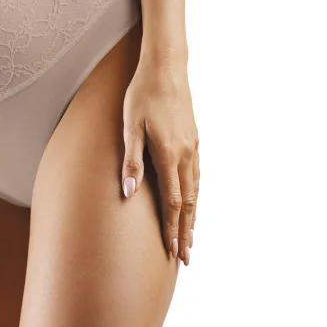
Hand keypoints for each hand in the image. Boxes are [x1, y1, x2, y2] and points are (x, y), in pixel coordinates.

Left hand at [121, 56, 199, 264]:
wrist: (166, 69)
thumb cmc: (142, 95)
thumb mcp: (129, 126)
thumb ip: (131, 161)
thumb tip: (129, 193)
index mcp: (169, 154)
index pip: (173, 203)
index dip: (172, 229)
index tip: (173, 251)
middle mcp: (186, 155)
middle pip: (189, 203)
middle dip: (186, 231)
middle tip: (186, 257)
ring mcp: (194, 147)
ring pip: (196, 191)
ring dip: (193, 217)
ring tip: (191, 237)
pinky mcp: (195, 139)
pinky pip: (198, 176)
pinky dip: (197, 196)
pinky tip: (193, 202)